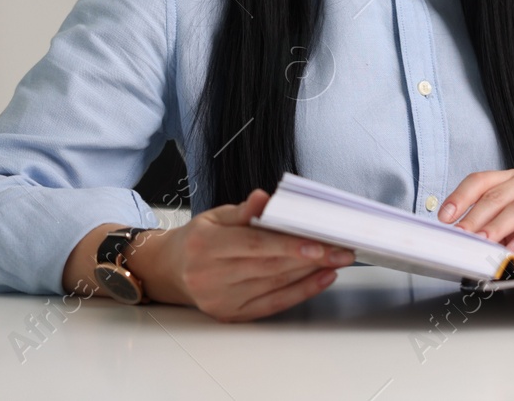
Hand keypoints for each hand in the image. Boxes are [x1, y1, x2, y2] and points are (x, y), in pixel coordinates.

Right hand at [128, 189, 355, 321]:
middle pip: (270, 267)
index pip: (255, 245)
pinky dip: (301, 292)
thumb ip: (244, 210)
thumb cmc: (198, 239)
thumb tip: (264, 198)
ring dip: (311, 273)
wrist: (171, 270)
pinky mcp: (231, 315)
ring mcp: (220, 300)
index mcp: (205, 246)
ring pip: (275, 285)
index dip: (289, 245)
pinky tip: (322, 278)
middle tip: (342, 249)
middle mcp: (210, 276)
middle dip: (311, 258)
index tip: (320, 243)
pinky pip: (273, 305)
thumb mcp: (215, 216)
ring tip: (338, 260)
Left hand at [437, 166, 513, 251]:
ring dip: (501, 225)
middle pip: (499, 193)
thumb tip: (462, 245)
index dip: (461, 197)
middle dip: (477, 217)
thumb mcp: (512, 239)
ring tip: (487, 244)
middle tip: (464, 237)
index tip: (444, 217)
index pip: (482, 181)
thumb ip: (492, 238)